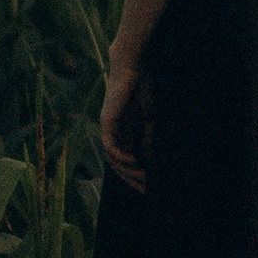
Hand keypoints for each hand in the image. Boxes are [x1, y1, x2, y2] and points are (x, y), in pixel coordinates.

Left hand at [99, 53, 147, 184]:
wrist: (134, 68)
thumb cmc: (142, 89)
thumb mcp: (148, 119)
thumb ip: (147, 138)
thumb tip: (147, 159)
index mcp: (124, 133)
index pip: (127, 160)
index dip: (136, 175)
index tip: (150, 186)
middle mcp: (114, 133)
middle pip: (118, 165)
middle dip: (131, 178)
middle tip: (146, 189)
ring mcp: (109, 128)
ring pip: (113, 159)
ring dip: (127, 171)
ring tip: (143, 177)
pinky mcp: (107, 122)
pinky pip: (110, 146)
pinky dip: (121, 156)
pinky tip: (134, 162)